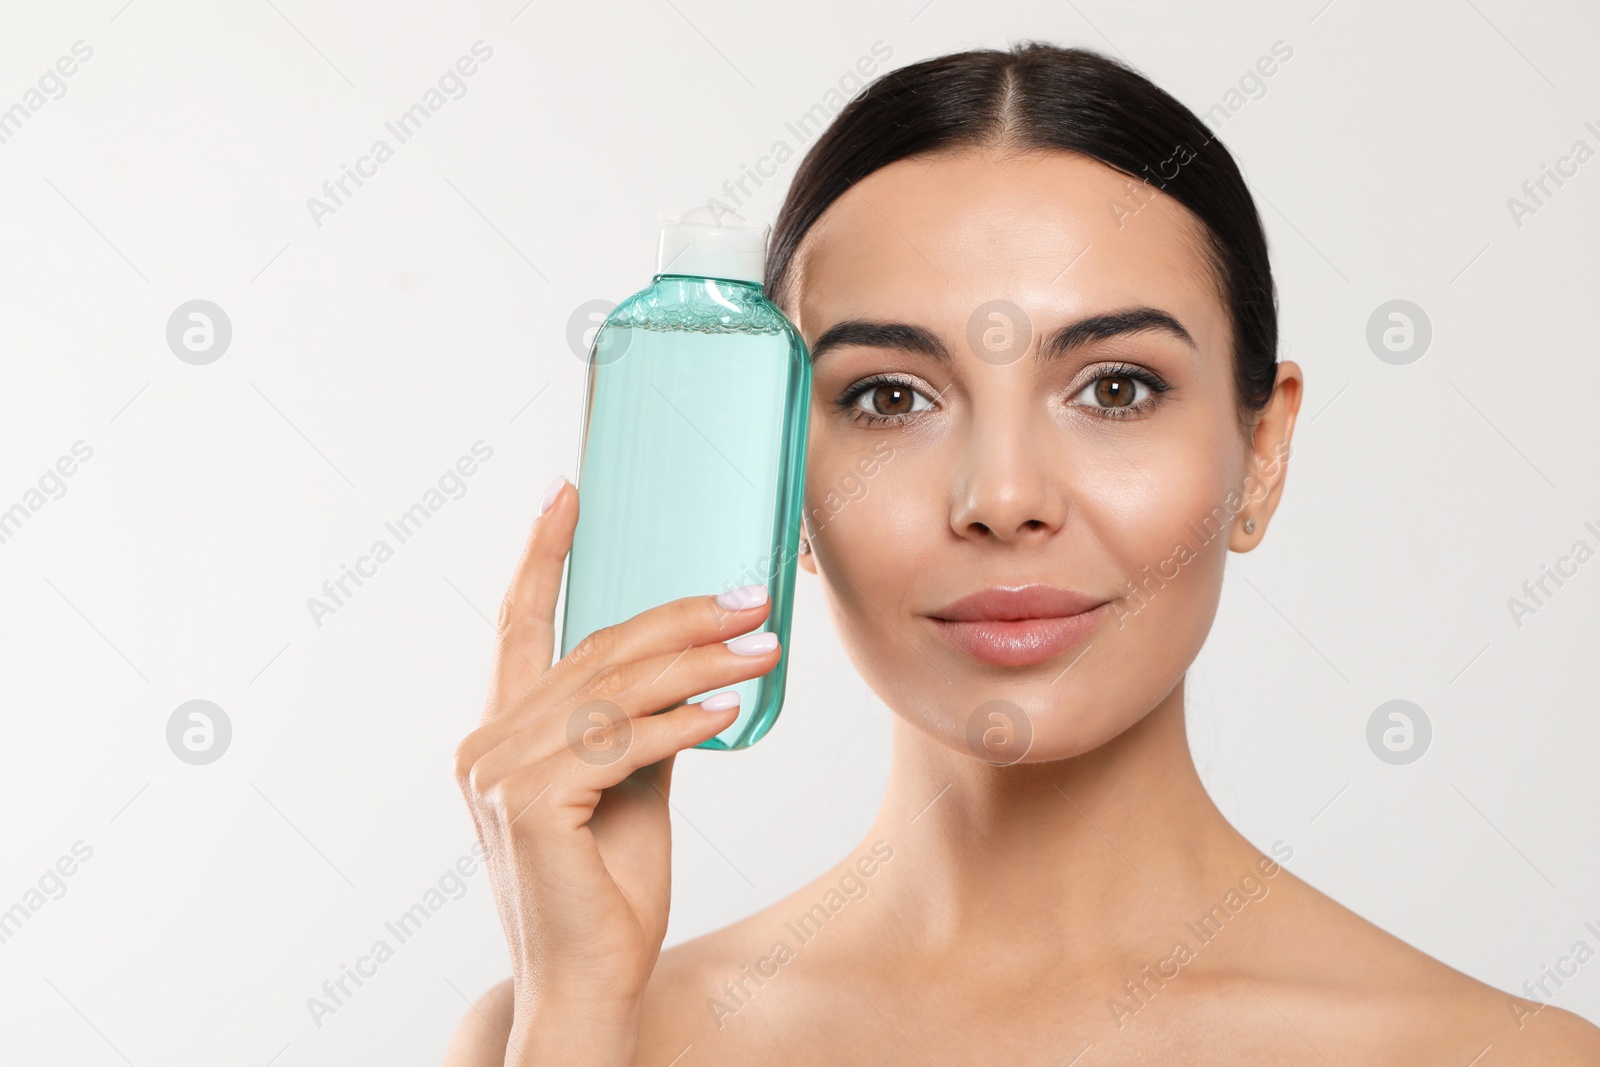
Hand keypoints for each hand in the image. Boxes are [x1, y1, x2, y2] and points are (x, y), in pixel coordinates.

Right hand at [453, 478, 778, 1064]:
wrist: (588, 982)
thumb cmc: (605, 892)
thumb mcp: (627, 789)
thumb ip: (639, 725)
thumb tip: (694, 670)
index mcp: (498, 732)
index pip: (519, 624)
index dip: (542, 555)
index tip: (569, 495)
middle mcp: (485, 743)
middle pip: (593, 651)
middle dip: (679, 618)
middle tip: (748, 597)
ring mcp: (499, 773)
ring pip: (614, 690)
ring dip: (700, 664)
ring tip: (763, 646)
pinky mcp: (531, 805)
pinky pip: (623, 743)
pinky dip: (683, 723)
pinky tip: (729, 711)